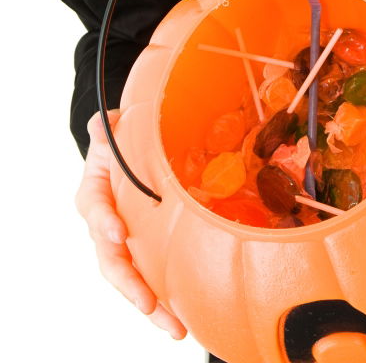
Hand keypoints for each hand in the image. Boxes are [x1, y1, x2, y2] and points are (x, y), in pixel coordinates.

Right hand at [75, 110, 186, 339]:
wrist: (128, 157)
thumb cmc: (119, 145)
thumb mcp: (112, 133)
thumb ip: (106, 130)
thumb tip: (104, 123)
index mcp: (95, 197)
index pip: (95, 211)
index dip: (105, 223)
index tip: (118, 234)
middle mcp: (106, 228)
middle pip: (112, 262)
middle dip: (130, 286)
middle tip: (147, 305)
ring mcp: (126, 245)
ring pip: (133, 280)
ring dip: (154, 306)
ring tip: (176, 328)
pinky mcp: (146, 252)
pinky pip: (153, 278)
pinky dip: (167, 301)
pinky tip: (184, 321)